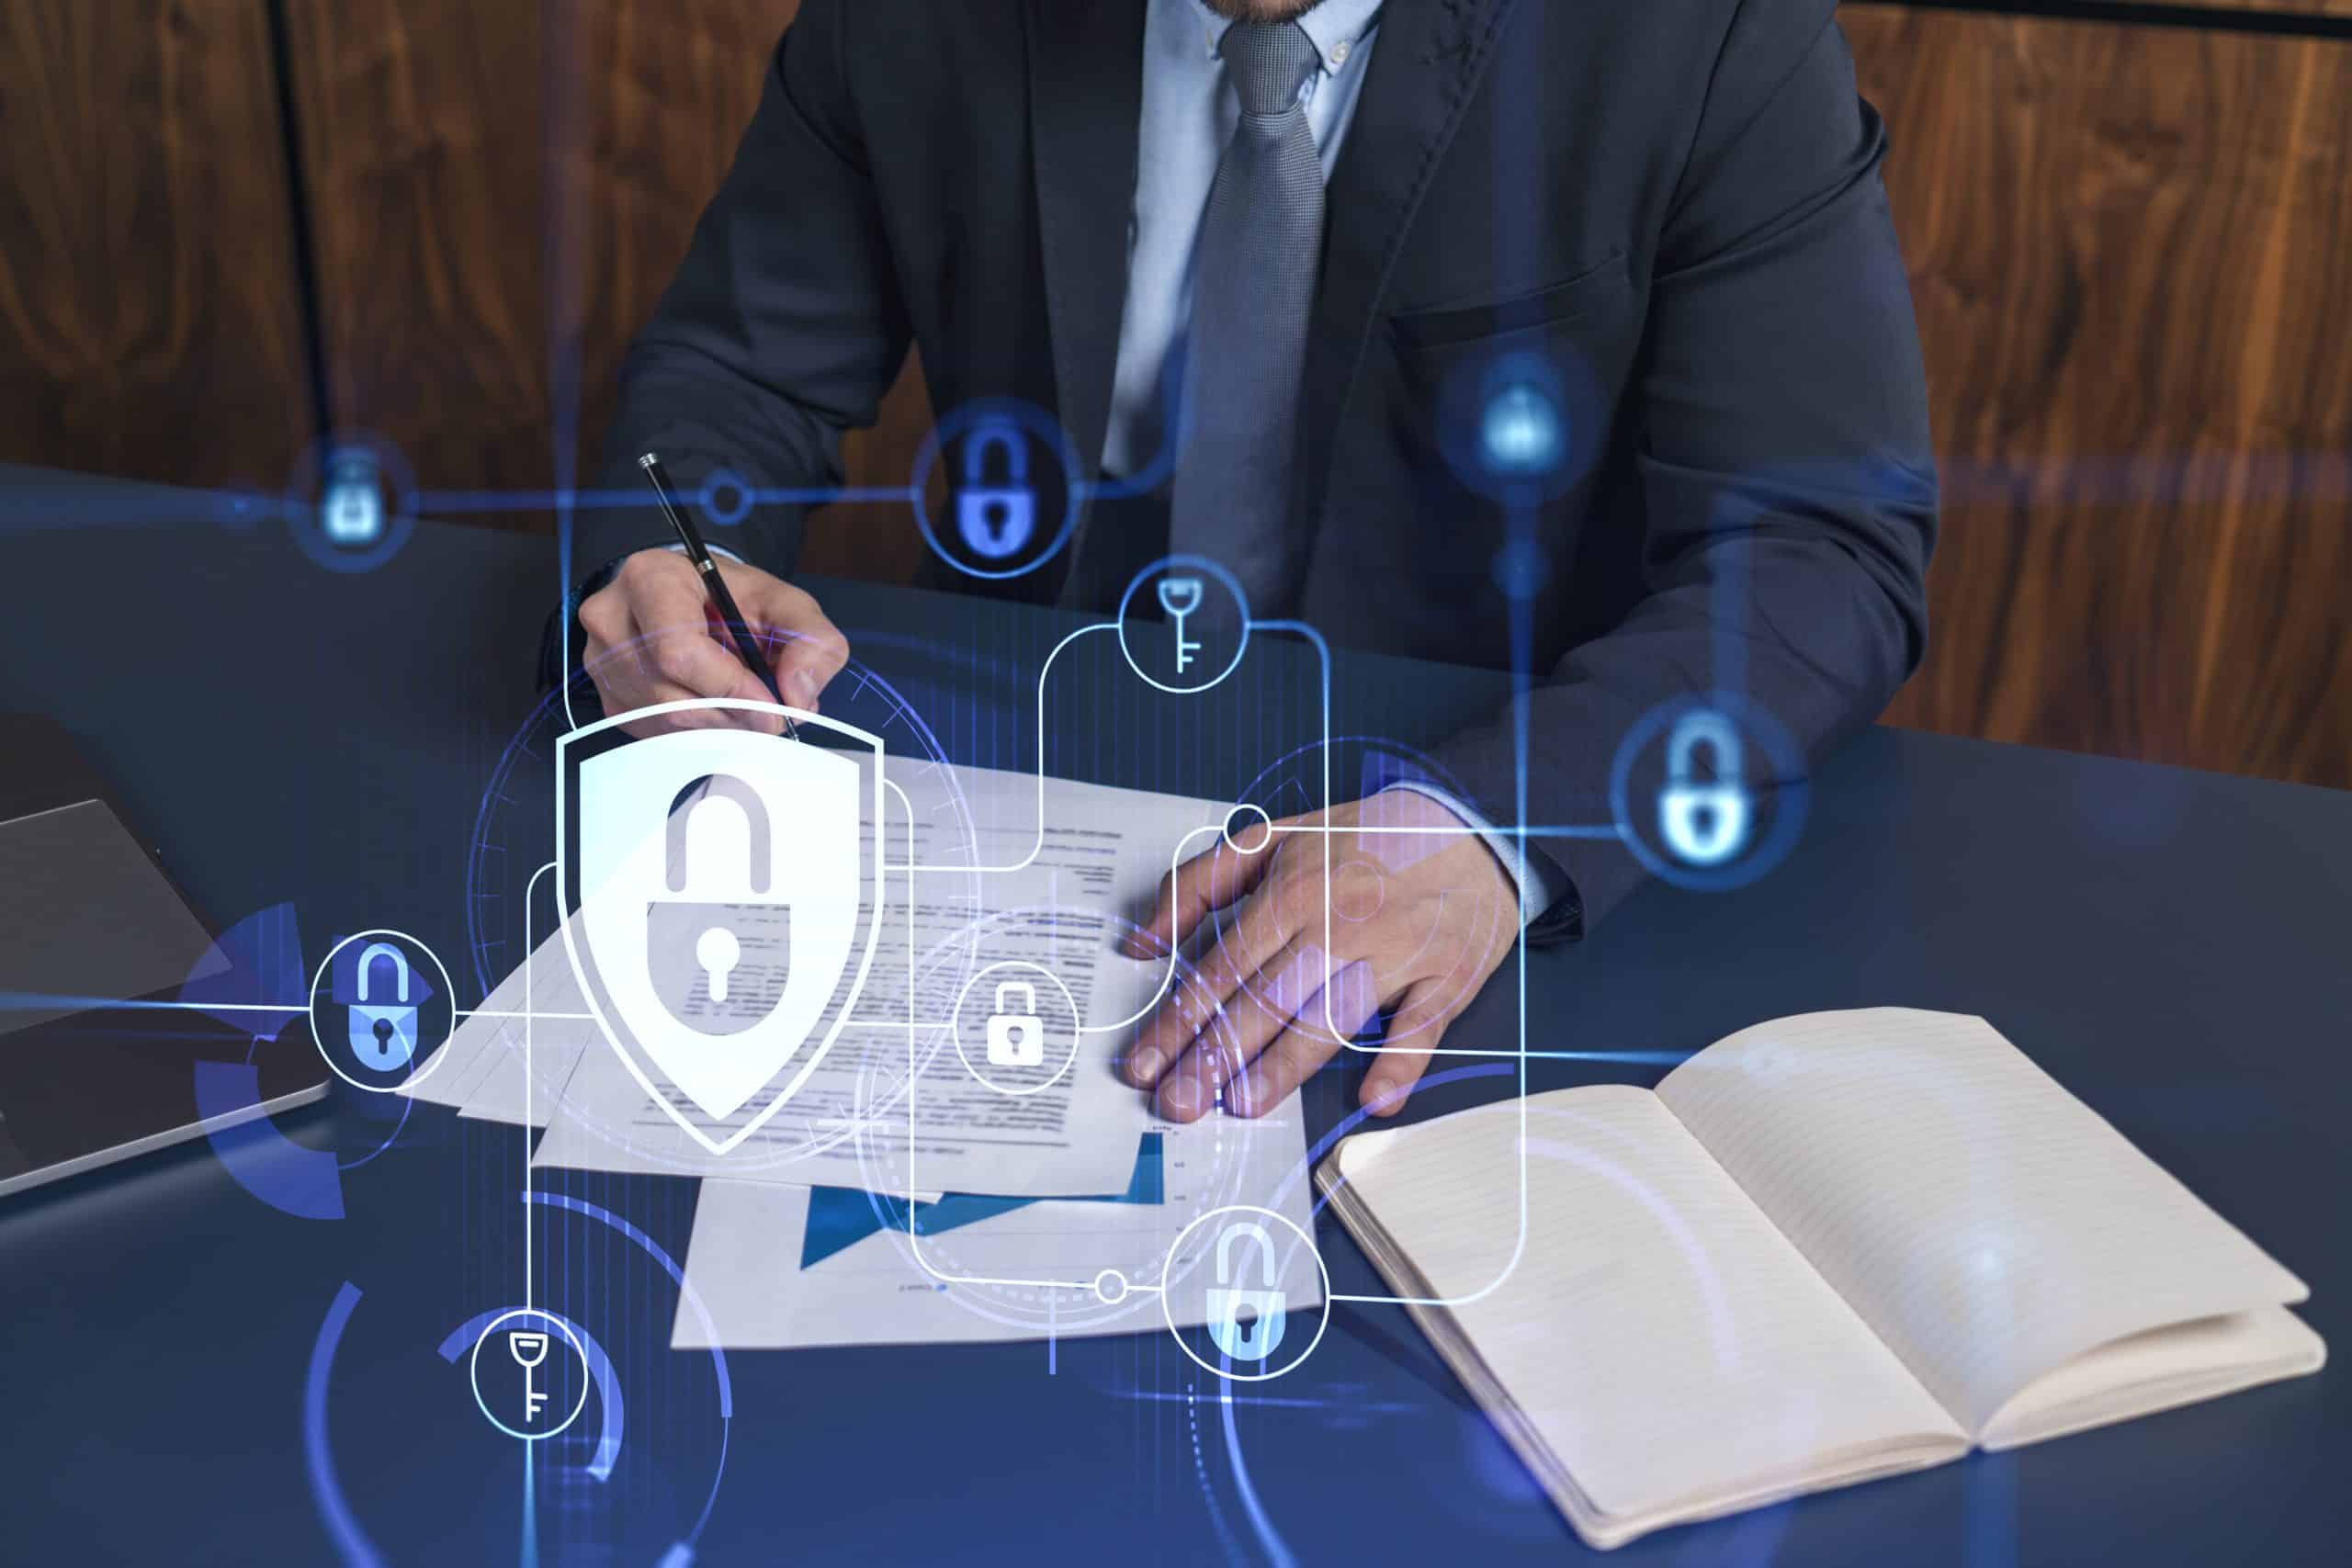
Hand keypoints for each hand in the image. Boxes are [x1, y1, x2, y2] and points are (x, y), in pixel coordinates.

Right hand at [577, 549, 848, 736]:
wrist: (691, 598)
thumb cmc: (734, 598)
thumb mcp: (786, 603)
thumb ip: (812, 641)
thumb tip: (798, 697)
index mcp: (650, 579)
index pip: (679, 652)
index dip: (731, 689)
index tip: (773, 707)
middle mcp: (613, 620)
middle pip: (674, 695)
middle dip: (735, 714)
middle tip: (772, 713)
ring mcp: (601, 663)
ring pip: (668, 721)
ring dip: (721, 726)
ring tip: (747, 703)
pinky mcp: (610, 699)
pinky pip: (659, 733)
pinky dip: (701, 730)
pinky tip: (719, 708)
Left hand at [1119, 791, 1518, 1122]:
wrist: (1468, 823)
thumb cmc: (1362, 839)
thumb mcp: (1271, 839)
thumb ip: (1197, 885)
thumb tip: (1139, 944)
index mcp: (1291, 890)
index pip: (1222, 968)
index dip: (1178, 1020)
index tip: (1142, 1063)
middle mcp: (1339, 923)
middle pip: (1267, 999)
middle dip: (1215, 1056)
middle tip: (1176, 1102)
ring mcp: (1397, 951)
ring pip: (1333, 1016)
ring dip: (1286, 1065)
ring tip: (1242, 1104)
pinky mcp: (1448, 975)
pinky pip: (1423, 1026)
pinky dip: (1401, 1063)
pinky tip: (1374, 1099)